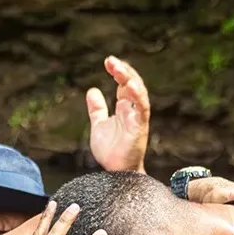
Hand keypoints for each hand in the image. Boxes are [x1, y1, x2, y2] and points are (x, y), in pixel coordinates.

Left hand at [87, 56, 149, 173]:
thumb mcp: (99, 126)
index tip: (108, 62)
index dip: (118, 71)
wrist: (115, 173)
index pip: (124, 84)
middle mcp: (132, 110)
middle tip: (111, 61)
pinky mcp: (139, 128)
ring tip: (118, 69)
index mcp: (124, 108)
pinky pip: (142, 109)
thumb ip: (97, 109)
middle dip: (124, 71)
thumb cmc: (111, 151)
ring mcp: (137, 118)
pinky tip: (129, 86)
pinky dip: (137, 97)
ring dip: (130, 80)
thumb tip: (92, 90)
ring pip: (139, 93)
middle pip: (133, 84)